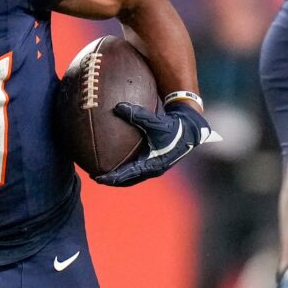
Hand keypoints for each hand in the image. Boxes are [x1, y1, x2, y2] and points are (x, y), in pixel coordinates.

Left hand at [96, 94, 217, 186]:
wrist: (191, 129)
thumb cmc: (174, 126)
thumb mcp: (155, 121)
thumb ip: (136, 115)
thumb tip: (118, 107)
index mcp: (151, 165)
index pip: (126, 175)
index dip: (110, 178)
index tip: (97, 178)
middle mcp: (152, 169)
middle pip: (128, 180)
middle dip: (112, 180)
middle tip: (96, 177)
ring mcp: (154, 166)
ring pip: (133, 175)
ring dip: (119, 175)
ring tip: (104, 171)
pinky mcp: (156, 160)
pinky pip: (137, 167)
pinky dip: (126, 166)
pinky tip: (117, 157)